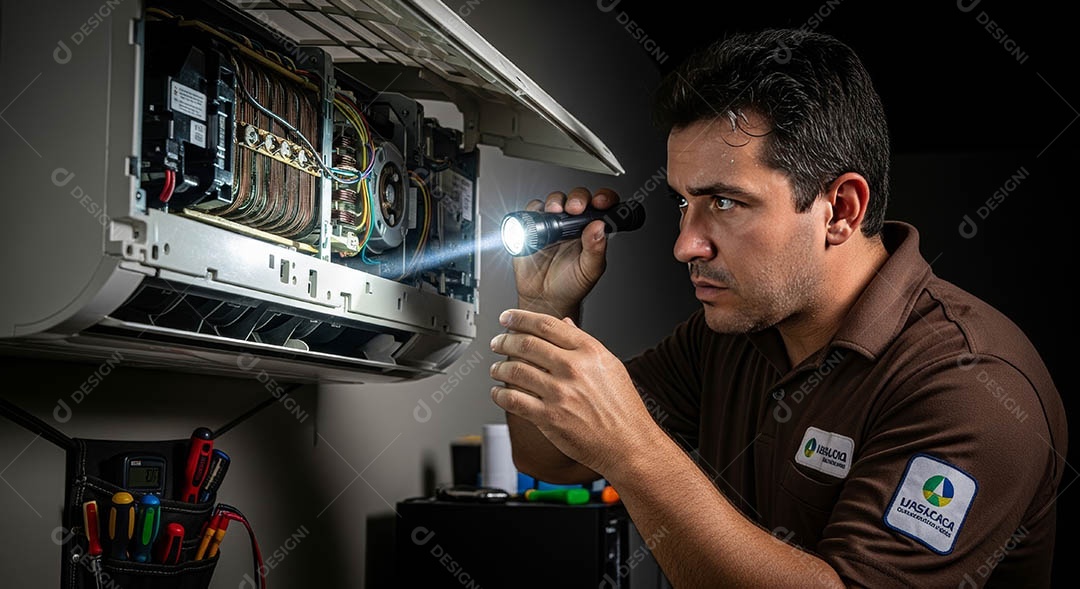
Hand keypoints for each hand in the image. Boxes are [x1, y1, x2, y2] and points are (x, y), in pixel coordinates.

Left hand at [489, 309, 655, 476]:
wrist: (629, 444)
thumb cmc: (622, 408)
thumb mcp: (610, 366)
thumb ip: (584, 343)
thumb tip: (565, 325)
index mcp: (589, 352)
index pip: (547, 325)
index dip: (521, 318)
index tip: (508, 318)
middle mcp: (574, 368)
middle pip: (527, 344)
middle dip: (505, 341)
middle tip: (497, 342)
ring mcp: (560, 393)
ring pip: (516, 370)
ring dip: (500, 368)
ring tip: (496, 369)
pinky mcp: (549, 417)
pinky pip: (514, 400)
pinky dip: (500, 395)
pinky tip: (498, 393)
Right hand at [512, 188, 618, 316]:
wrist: (545, 298)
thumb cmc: (571, 285)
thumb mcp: (589, 271)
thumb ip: (596, 250)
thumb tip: (599, 227)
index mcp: (591, 231)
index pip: (601, 207)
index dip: (603, 198)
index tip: (601, 202)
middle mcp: (573, 224)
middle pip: (577, 198)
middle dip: (577, 198)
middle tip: (575, 208)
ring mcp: (553, 225)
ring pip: (555, 200)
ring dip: (555, 201)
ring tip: (554, 211)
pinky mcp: (534, 229)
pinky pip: (532, 212)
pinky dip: (533, 211)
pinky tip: (536, 221)